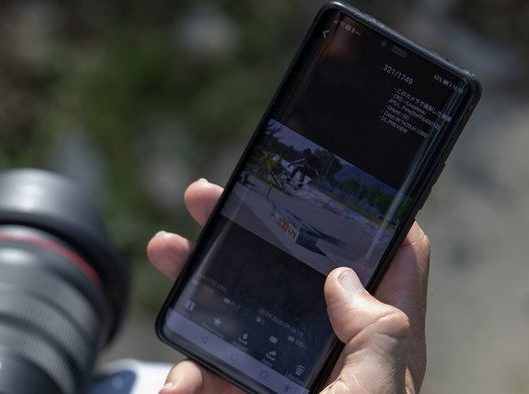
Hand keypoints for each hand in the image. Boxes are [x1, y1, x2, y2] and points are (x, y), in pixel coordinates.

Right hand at [147, 179, 428, 393]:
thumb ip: (379, 335)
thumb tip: (344, 277)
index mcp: (374, 346)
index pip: (389, 266)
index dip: (368, 218)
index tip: (327, 180)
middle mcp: (325, 351)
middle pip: (294, 270)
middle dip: (248, 228)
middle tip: (207, 197)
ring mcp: (276, 374)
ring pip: (239, 305)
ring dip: (197, 274)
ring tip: (163, 248)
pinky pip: (205, 368)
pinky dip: (183, 369)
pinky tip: (177, 385)